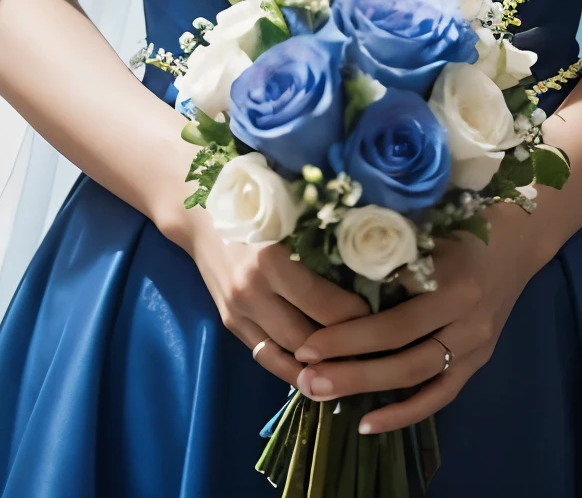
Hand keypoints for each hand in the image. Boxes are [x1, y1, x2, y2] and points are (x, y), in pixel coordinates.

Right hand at [188, 216, 368, 388]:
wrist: (200, 214)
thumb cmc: (255, 204)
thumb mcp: (288, 214)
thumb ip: (321, 238)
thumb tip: (368, 263)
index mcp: (271, 261)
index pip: (324, 304)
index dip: (356, 316)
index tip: (381, 315)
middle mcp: (252, 292)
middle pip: (308, 338)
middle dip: (343, 349)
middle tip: (375, 349)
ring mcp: (238, 313)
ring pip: (286, 356)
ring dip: (320, 368)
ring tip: (353, 374)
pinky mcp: (230, 324)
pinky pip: (266, 357)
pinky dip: (292, 371)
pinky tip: (318, 377)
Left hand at [293, 205, 542, 433]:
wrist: (515, 240)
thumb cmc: (458, 226)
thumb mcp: (423, 232)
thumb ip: (385, 259)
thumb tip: (323, 280)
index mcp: (452, 283)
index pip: (393, 321)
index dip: (348, 336)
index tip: (305, 344)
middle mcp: (467, 320)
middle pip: (403, 356)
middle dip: (350, 371)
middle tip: (306, 379)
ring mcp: (476, 347)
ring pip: (417, 379)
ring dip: (367, 391)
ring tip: (323, 396)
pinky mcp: (478, 363)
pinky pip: (440, 396)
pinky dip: (405, 413)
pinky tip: (368, 424)